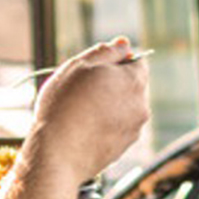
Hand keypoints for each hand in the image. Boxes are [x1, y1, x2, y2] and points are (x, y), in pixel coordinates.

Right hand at [23, 38, 150, 183]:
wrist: (57, 154)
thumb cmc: (64, 107)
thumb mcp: (79, 66)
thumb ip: (106, 52)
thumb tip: (124, 43)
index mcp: (134, 81)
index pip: (137, 61)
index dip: (115, 62)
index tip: (94, 71)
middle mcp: (141, 106)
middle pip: (131, 86)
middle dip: (112, 85)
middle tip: (82, 91)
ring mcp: (134, 130)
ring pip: (123, 108)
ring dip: (107, 106)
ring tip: (80, 112)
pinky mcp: (123, 148)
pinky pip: (116, 128)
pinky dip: (104, 125)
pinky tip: (83, 129)